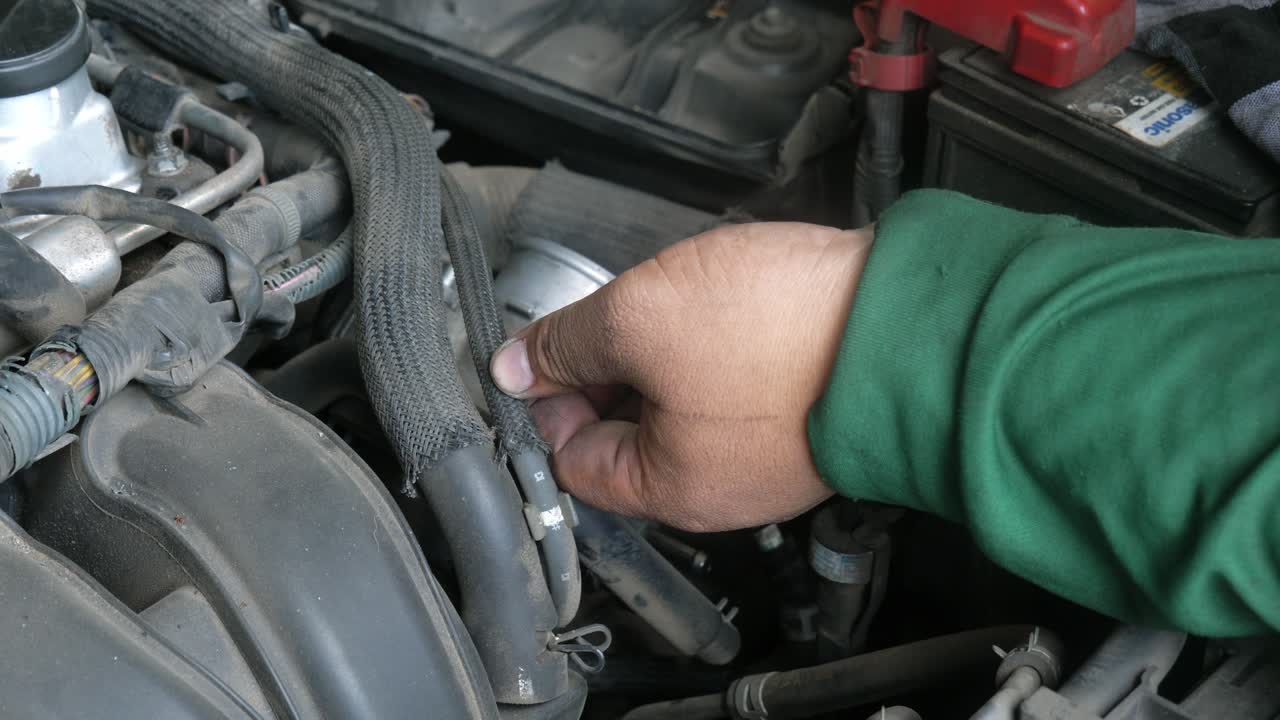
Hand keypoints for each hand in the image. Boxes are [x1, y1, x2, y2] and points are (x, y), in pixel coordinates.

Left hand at [491, 222, 872, 530]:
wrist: (909, 319)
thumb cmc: (783, 333)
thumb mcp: (642, 320)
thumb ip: (567, 343)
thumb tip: (516, 364)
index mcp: (670, 489)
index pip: (572, 458)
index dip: (551, 396)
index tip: (554, 346)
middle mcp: (720, 488)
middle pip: (627, 435)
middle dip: (610, 370)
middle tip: (618, 313)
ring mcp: (767, 456)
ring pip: (680, 408)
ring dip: (663, 356)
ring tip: (677, 305)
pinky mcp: (802, 417)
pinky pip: (732, 392)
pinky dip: (714, 355)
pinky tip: (725, 312)